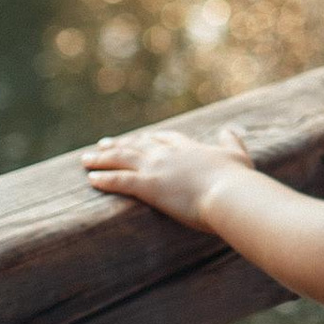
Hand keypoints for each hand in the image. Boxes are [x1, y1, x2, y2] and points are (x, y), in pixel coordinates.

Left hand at [81, 123, 254, 229]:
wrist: (230, 193)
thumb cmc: (237, 180)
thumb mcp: (238, 156)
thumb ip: (232, 142)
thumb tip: (230, 130)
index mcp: (188, 148)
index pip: (162, 139)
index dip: (147, 139)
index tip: (136, 138)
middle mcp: (167, 154)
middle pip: (135, 146)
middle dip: (117, 145)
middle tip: (100, 145)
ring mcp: (156, 168)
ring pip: (121, 160)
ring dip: (101, 159)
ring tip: (85, 160)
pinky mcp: (149, 186)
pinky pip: (120, 181)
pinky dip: (104, 179)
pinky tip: (91, 179)